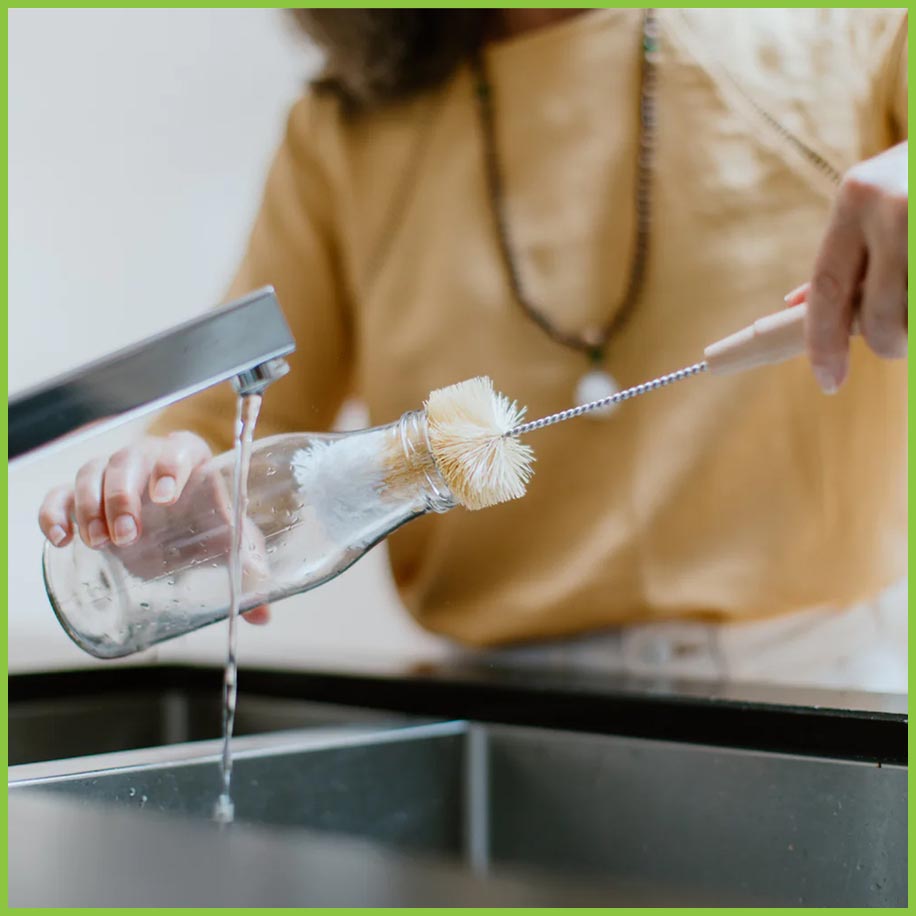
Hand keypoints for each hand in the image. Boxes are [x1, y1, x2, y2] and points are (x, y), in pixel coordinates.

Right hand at [38, 431, 269, 623]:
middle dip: (123, 496)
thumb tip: (262, 615)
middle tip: (129, 535)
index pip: (178, 448)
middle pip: (127, 460)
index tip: (166, 496)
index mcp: (188, 457)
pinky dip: (53, 513)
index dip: (170, 466)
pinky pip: (58, 494)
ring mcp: (110, 473)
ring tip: (101, 542)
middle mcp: (147, 457)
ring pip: (90, 473)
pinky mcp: (81, 495)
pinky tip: (60, 537)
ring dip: (90, 506)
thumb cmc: (205, 521)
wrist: (175, 525)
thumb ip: (247, 568)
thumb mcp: (228, 540)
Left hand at [799, 141, 906, 392]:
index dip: (823, 343)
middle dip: (888, 343)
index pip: (827, 288)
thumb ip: (848, 250)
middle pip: (879, 316)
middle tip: (899, 343)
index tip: (827, 381)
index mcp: (857, 197)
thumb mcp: (882, 196)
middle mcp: (893, 205)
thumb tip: (794, 305)